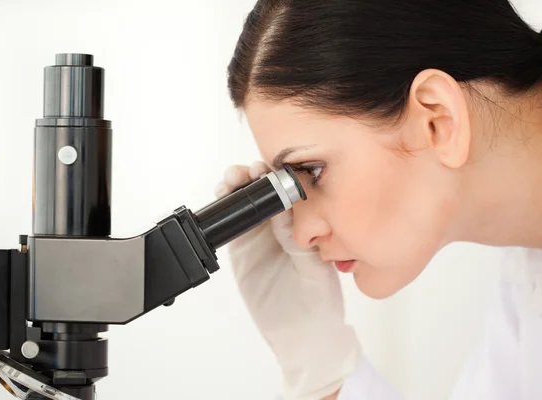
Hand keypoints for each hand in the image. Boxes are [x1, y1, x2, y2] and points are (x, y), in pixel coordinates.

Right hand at [215, 162, 360, 399]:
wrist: (300, 333)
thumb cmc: (319, 302)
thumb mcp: (314, 269)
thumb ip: (296, 241)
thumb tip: (282, 210)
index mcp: (304, 224)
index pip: (290, 190)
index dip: (280, 175)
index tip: (272, 168)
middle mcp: (281, 225)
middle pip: (264, 190)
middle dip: (254, 174)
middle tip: (249, 172)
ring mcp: (260, 236)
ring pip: (244, 202)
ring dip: (236, 185)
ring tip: (232, 180)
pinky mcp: (242, 249)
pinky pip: (231, 224)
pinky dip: (224, 209)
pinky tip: (222, 197)